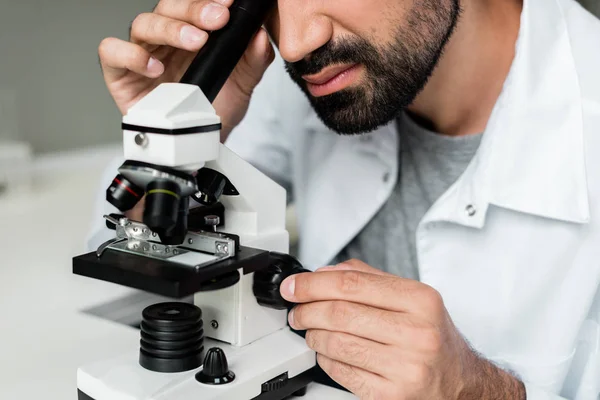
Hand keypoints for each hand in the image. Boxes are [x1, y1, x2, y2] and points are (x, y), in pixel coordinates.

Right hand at [97, 0, 274, 138]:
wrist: (198, 146)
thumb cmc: (211, 111)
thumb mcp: (242, 86)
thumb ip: (253, 61)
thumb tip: (260, 36)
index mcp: (191, 33)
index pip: (193, 5)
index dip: (207, 1)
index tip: (229, 4)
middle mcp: (164, 40)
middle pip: (167, 8)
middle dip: (194, 11)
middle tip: (217, 20)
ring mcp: (141, 55)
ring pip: (143, 24)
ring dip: (169, 29)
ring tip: (194, 42)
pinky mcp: (120, 75)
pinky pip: (111, 52)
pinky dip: (130, 55)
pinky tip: (154, 67)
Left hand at [280, 259, 525, 399]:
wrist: (460, 381)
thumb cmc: (432, 335)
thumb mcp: (412, 297)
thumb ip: (368, 278)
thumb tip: (323, 273)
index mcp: (421, 300)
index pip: (352, 284)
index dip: (313, 284)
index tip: (293, 286)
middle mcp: (417, 333)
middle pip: (340, 314)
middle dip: (306, 310)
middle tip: (296, 310)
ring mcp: (405, 367)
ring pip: (336, 343)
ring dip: (312, 334)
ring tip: (310, 330)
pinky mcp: (392, 395)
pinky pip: (341, 372)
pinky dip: (324, 358)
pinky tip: (327, 350)